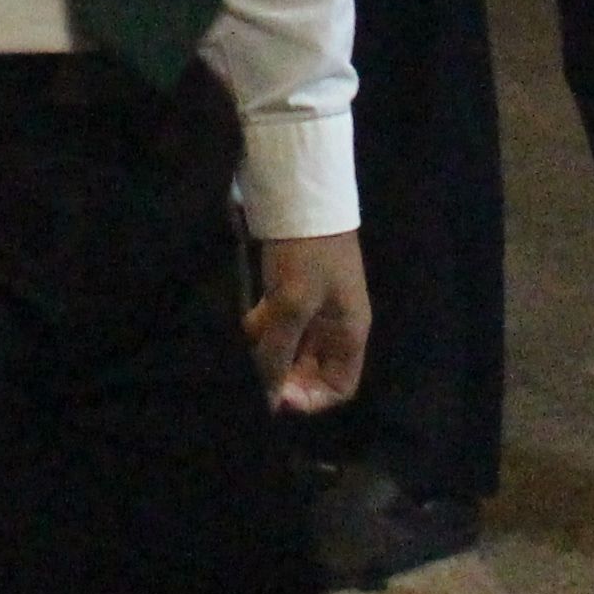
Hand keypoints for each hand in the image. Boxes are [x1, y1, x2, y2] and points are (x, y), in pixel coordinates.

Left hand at [247, 231, 370, 414]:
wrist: (299, 194)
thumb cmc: (306, 252)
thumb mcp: (293, 303)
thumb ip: (278, 350)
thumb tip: (267, 395)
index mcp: (349, 332)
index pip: (339, 387)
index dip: (312, 399)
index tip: (279, 396)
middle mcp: (334, 325)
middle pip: (312, 371)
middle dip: (284, 378)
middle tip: (254, 375)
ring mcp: (313, 307)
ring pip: (291, 348)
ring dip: (269, 353)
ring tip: (248, 349)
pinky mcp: (291, 289)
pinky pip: (278, 324)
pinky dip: (262, 329)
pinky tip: (245, 323)